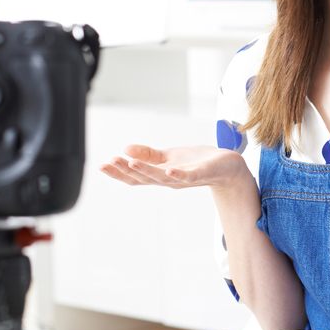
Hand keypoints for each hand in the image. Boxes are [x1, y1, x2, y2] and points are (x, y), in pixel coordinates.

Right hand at [100, 144, 247, 190]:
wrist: (227, 167)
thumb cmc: (197, 162)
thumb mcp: (169, 156)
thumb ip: (148, 155)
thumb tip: (125, 149)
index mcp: (161, 175)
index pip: (135, 177)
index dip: (118, 173)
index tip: (101, 165)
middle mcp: (170, 180)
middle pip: (144, 178)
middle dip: (125, 171)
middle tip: (109, 162)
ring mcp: (185, 178)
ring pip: (162, 177)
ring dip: (146, 171)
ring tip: (130, 161)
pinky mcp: (201, 174)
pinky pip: (189, 176)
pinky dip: (179, 174)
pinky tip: (169, 169)